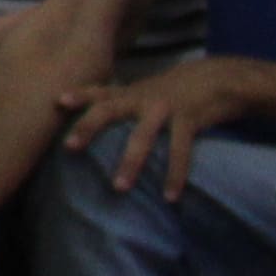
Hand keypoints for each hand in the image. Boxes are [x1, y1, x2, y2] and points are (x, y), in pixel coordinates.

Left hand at [64, 58, 275, 200]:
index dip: (79, 95)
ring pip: (142, 136)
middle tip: (69, 146)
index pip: (98, 92)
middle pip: (108, 110)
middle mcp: (142, 98)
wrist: (217, 78)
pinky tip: (170, 196)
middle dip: (88, 127)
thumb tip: (90, 122)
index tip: (57, 101)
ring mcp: (164, 108)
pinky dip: (175, 175)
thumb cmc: (172, 91)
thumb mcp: (143, 91)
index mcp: (129, 93)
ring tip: (119, 188)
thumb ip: (119, 102)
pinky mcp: (189, 120)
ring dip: (130, 162)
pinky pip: (180, 151)